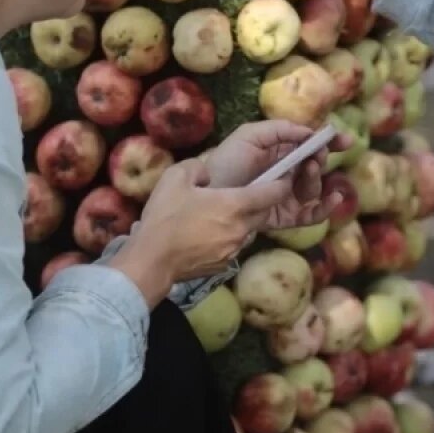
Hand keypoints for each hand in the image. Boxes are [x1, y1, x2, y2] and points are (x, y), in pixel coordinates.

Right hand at [108, 159, 293, 299]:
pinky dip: (227, 237)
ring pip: (248, 229)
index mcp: (236, 204)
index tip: (280, 176)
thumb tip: (206, 173)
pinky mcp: (224, 264)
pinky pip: (233, 245)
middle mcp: (242, 227)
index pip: (275, 192)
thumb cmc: (165, 218)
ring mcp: (235, 249)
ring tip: (220, 215)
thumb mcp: (175, 178)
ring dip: (241, 220)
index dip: (282, 182)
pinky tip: (207, 235)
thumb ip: (197, 168)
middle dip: (260, 202)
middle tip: (245, 193)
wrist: (151, 261)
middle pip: (264, 212)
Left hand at [206, 120, 350, 230]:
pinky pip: (311, 214)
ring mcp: (285, 196)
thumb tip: (310, 132)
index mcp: (276, 151)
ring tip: (307, 171)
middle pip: (314, 165)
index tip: (344, 140)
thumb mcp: (249, 136)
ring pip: (313, 187)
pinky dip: (326, 208)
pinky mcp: (284, 217)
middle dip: (319, 158)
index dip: (327, 141)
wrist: (207, 199)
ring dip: (316, 178)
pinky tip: (333, 199)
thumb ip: (280, 130)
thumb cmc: (226, 163)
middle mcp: (284, 172)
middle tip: (314, 157)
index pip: (307, 144)